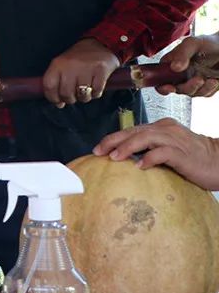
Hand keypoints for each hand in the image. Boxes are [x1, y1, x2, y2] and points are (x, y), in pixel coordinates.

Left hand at [44, 38, 119, 108]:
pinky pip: (97, 92)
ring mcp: (86, 68)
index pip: (49, 86)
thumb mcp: (63, 65)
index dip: (52, 97)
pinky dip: (96, 93)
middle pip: (66, 93)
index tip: (58, 101)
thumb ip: (58, 83)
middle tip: (74, 97)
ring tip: (85, 91)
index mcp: (57, 64)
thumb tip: (59, 104)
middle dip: (70, 100)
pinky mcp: (101, 70)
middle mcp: (70, 66)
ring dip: (84, 98)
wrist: (100, 44)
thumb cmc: (78, 58)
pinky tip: (95, 87)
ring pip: (82, 95)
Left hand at [94, 118, 218, 189]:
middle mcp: (167, 130)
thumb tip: (126, 159)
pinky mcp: (184, 154)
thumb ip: (151, 149)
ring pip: (146, 137)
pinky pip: (164, 152)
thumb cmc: (195, 159)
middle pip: (135, 131)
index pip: (133, 130)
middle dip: (114, 141)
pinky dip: (150, 157)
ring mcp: (176, 140)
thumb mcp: (170, 150)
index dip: (114, 138)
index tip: (98, 148)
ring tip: (114, 157)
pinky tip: (140, 166)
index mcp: (162, 127)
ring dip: (128, 147)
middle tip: (98, 151)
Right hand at [150, 35, 218, 97]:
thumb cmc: (207, 43)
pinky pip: (205, 93)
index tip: (170, 87)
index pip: (160, 80)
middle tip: (198, 79)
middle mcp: (180, 75)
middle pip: (178, 89)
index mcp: (171, 65)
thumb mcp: (192, 43)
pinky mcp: (205, 86)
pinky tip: (215, 80)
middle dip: (188, 87)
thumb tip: (175, 67)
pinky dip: (210, 89)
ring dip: (201, 88)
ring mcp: (192, 81)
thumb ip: (182, 53)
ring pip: (192, 93)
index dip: (162, 87)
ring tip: (211, 80)